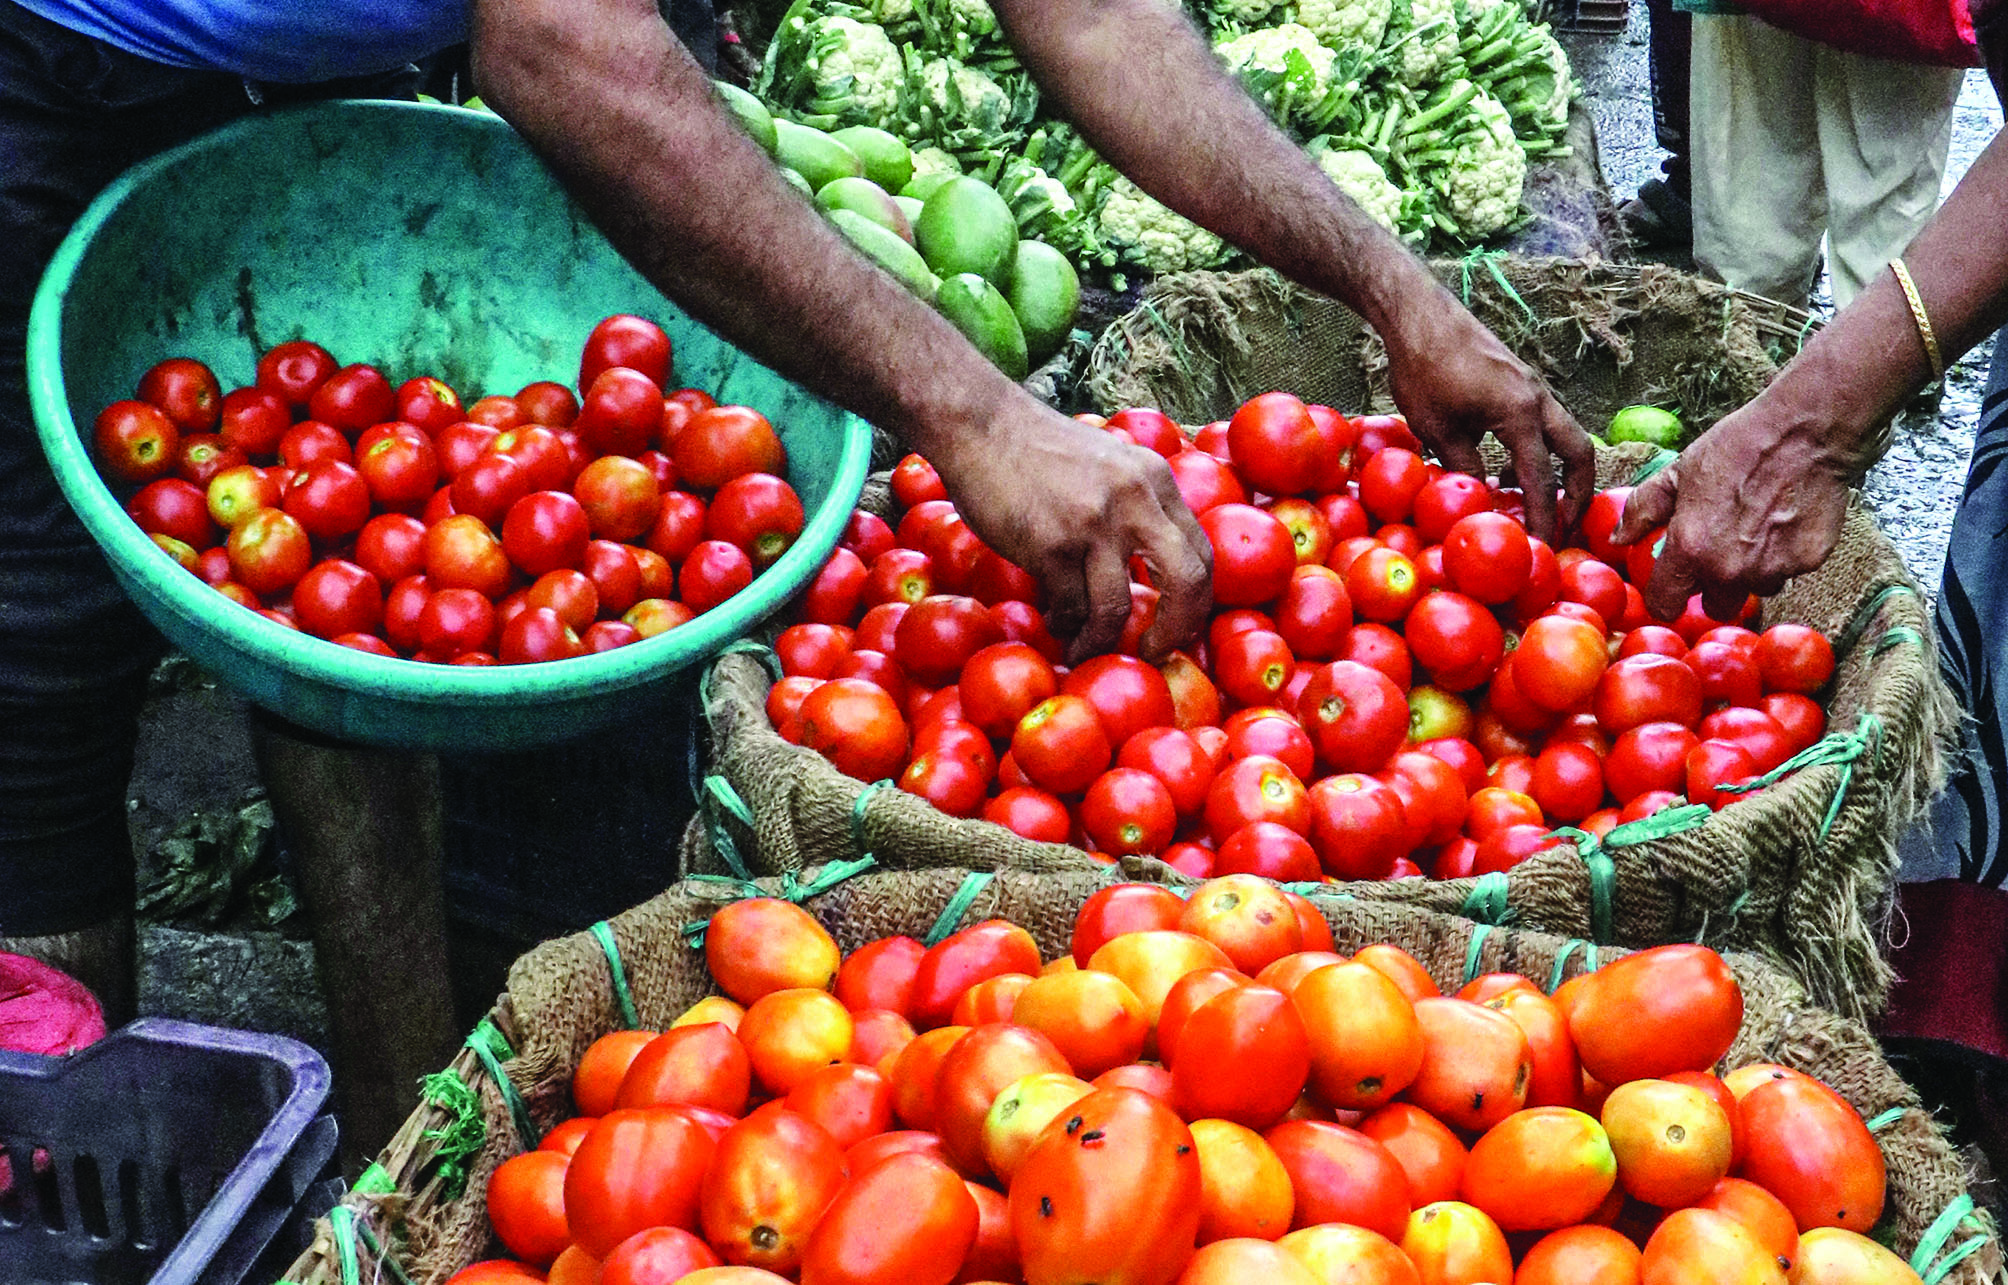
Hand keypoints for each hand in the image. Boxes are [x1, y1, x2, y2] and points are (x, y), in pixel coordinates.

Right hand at [931, 406, 1212, 663]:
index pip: (1201, 552)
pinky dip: (1064, 623)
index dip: (1196, 601)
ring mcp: (1094, 524)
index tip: (1178, 626)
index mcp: (1156, 479)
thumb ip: (1137, 502)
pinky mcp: (1051, 545)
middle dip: (1175, 630)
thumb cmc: (1039, 448)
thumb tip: (1152, 566)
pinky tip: (1054, 619)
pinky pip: (1070, 606)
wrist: (981, 424)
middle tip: (1153, 652)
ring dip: (1099, 641)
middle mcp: (1135, 500)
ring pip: (1115, 609)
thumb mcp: (1110, 461)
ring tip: (1082, 648)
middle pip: (1185, 582)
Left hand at [1381, 294, 1594, 543]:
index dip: (1543, 519)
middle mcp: (1538, 400)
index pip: (1542, 481)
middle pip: (1579, 454)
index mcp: (1522, 415)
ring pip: (1564, 435)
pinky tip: (1506, 468)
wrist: (1420, 314)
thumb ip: (1465, 468)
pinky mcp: (1519, 382)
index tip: (1543, 550)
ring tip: (1535, 504)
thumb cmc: (1423, 370)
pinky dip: (1537, 450)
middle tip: (1564, 527)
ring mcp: (1532, 388)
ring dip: (1558, 471)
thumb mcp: (1438, 430)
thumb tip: (1482, 500)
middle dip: (1578, 494)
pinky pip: (1543, 423)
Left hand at [1610, 396, 1856, 621]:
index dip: (1666, 596)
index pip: (1665, 605)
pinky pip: (1789, 571)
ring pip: (1756, 588)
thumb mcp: (1677, 473)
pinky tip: (1783, 520)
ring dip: (1752, 570)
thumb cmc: (1736, 447)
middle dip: (1714, 587)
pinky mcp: (1808, 562)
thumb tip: (1617, 539)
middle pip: (1717, 606)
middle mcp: (1731, 569)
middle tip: (1719, 552)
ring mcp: (1773, 569)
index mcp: (1691, 550)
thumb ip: (1642, 510)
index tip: (1673, 585)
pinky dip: (1784, 554)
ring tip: (1755, 529)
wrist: (1803, 431)